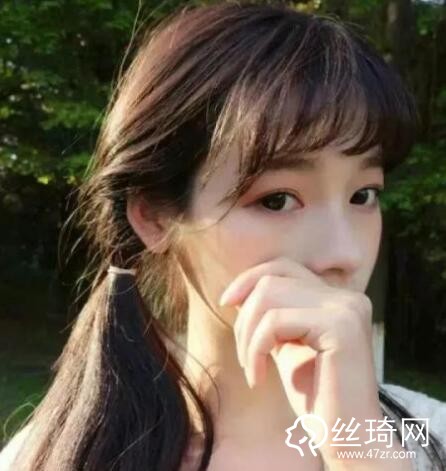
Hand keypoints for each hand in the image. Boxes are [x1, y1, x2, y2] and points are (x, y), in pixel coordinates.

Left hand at [219, 256, 410, 469]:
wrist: (348, 440)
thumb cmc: (315, 396)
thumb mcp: (287, 345)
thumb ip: (272, 315)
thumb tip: (240, 292)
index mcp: (338, 299)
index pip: (284, 267)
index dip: (249, 279)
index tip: (227, 303)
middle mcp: (347, 298)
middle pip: (272, 279)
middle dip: (245, 316)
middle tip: (244, 356)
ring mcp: (347, 309)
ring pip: (269, 295)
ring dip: (247, 334)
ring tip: (250, 367)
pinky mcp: (340, 326)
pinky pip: (275, 321)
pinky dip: (255, 349)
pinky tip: (258, 377)